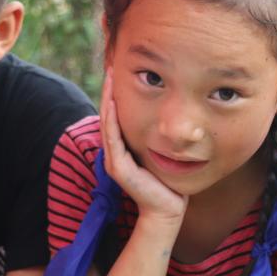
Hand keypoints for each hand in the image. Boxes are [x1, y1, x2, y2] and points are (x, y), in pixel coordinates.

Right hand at [98, 70, 186, 223]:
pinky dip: (111, 119)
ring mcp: (114, 160)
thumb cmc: (168, 182)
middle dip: (109, 90)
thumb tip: (169, 118)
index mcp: (123, 148)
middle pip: (108, 114)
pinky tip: (113, 102)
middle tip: (112, 65)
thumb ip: (157, 138)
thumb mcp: (162, 153)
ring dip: (108, 98)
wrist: (168, 210)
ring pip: (107, 122)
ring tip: (110, 76)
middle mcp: (115, 152)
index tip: (120, 71)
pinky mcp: (119, 168)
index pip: (116, 116)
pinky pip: (113, 138)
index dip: (115, 94)